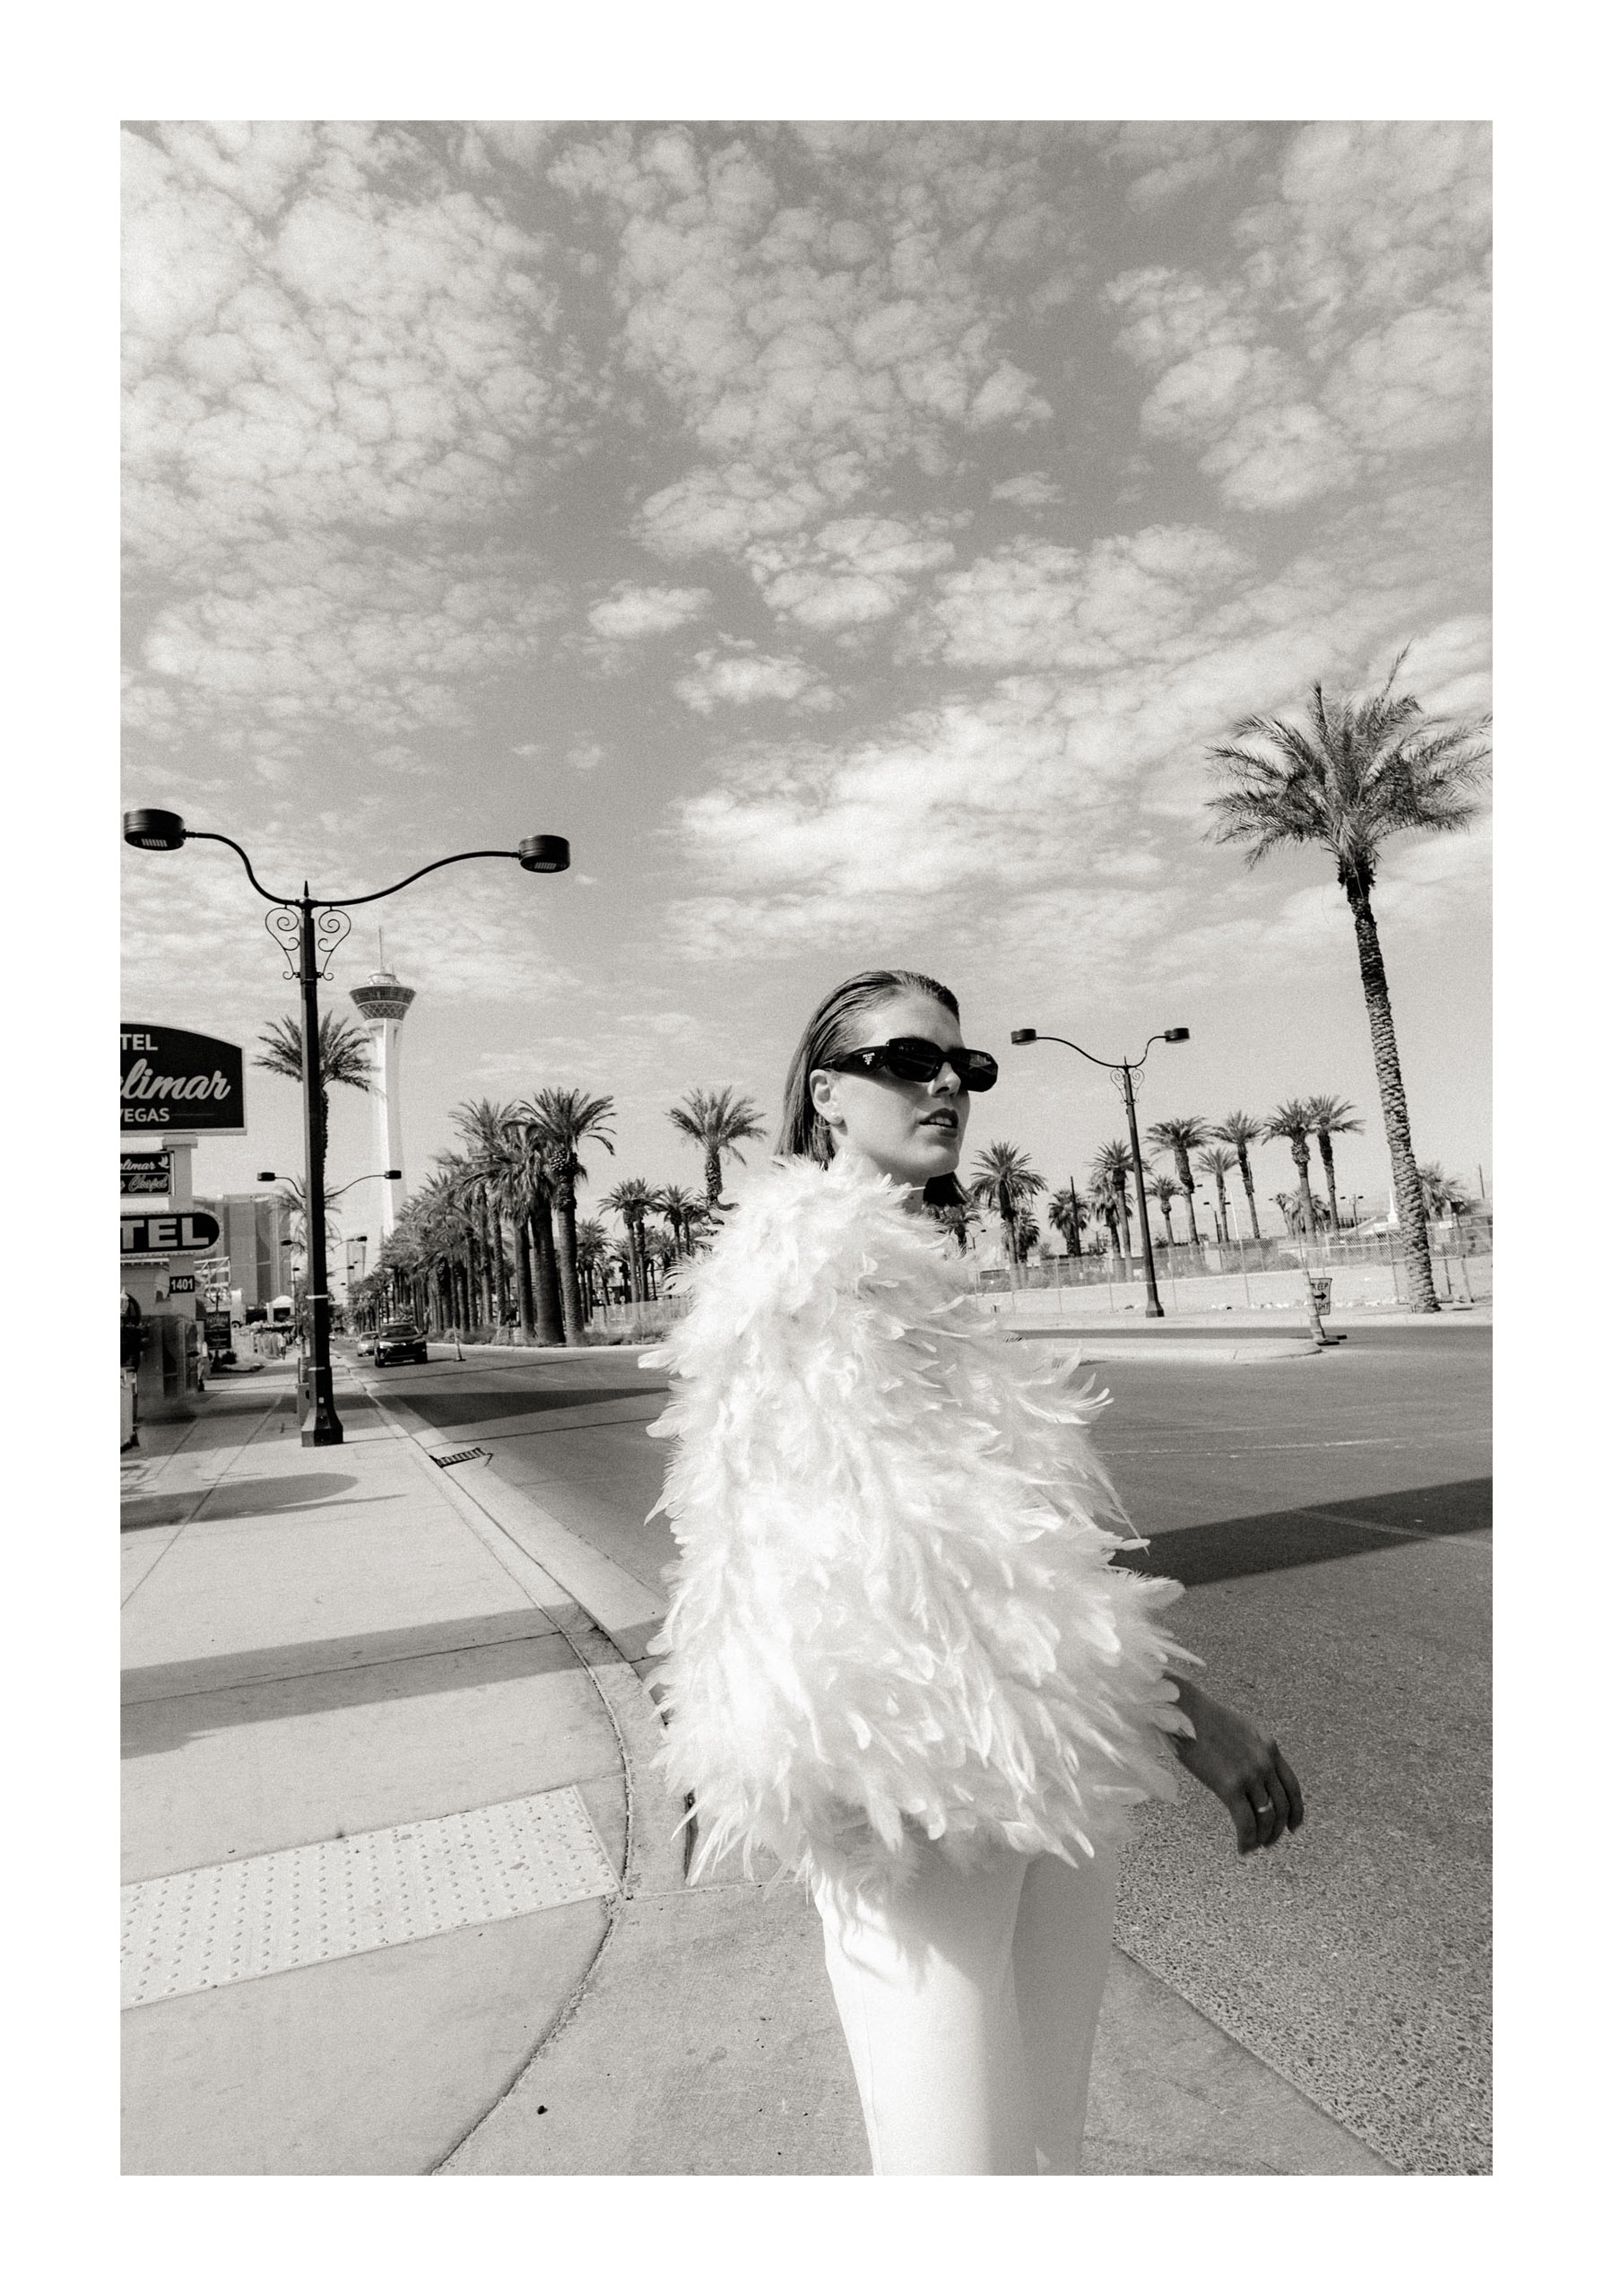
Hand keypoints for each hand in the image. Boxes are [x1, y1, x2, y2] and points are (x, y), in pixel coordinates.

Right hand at [1167, 1677, 1303, 1854]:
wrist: (1183, 1709)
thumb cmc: (1203, 1718)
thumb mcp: (1240, 1730)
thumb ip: (1252, 1751)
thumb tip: (1252, 1774)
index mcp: (1269, 1747)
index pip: (1292, 1787)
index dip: (1296, 1812)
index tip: (1293, 1827)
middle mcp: (1264, 1762)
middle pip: (1281, 1806)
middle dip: (1277, 1830)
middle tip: (1268, 1842)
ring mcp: (1249, 1774)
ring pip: (1266, 1818)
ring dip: (1262, 1838)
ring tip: (1253, 1847)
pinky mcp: (1229, 1786)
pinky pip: (1245, 1823)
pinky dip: (1247, 1841)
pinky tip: (1242, 1849)